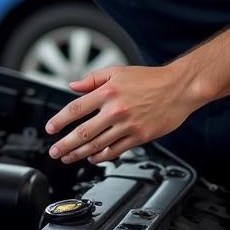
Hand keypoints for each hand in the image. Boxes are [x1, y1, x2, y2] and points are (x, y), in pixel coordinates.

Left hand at [44, 64, 203, 164]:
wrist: (179, 88)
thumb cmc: (150, 79)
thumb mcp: (117, 71)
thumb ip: (92, 79)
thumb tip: (72, 86)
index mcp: (107, 92)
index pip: (76, 109)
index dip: (59, 120)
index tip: (50, 129)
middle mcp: (116, 110)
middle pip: (83, 132)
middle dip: (65, 144)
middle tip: (54, 152)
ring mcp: (128, 125)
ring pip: (98, 144)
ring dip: (79, 154)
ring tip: (68, 157)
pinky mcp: (140, 137)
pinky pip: (116, 150)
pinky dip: (102, 156)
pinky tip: (93, 158)